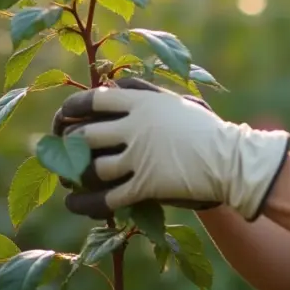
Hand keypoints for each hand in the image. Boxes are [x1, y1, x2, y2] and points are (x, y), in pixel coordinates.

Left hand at [51, 78, 289, 220]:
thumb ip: (145, 93)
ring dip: (75, 175)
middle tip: (59, 150)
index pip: (93, 100)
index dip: (71, 108)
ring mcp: (139, 157)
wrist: (231, 160)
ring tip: (68, 178)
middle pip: (83, 134)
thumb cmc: (206, 129)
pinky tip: (75, 204)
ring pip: (91, 168)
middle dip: (65, 144)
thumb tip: (114, 85)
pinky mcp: (145, 185)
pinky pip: (105, 197)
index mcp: (143, 101)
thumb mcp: (176, 101)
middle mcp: (136, 126)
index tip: (64, 116)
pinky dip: (84, 203)